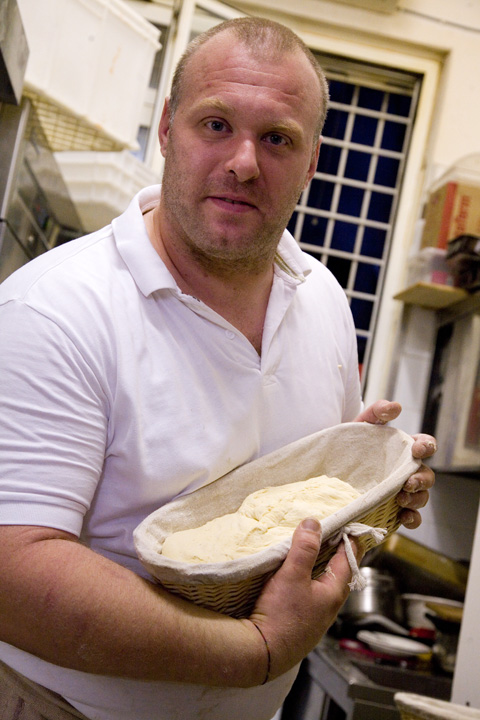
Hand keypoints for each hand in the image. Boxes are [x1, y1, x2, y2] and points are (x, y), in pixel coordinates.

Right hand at [247, 518, 359, 680]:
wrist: (261, 654)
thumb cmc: (280, 616)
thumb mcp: (292, 575)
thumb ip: (304, 548)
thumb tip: (314, 523)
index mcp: (333, 593)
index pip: (349, 560)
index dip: (349, 541)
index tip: (348, 525)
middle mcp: (329, 607)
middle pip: (337, 573)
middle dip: (334, 553)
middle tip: (330, 535)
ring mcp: (315, 618)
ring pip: (322, 586)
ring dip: (319, 568)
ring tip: (310, 552)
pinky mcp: (301, 624)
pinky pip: (309, 596)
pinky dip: (307, 581)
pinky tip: (294, 579)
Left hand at [354, 399, 435, 528]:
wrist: (328, 465)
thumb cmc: (350, 442)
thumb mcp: (361, 423)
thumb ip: (377, 411)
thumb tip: (395, 408)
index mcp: (402, 449)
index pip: (424, 446)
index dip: (426, 446)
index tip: (417, 449)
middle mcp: (405, 471)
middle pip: (426, 476)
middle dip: (421, 479)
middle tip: (407, 482)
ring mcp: (401, 491)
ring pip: (421, 497)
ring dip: (416, 499)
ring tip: (401, 499)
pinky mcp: (392, 509)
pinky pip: (411, 517)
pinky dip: (412, 519)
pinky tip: (403, 518)